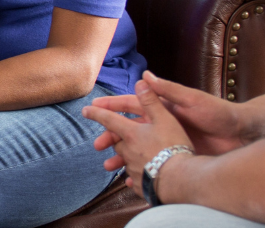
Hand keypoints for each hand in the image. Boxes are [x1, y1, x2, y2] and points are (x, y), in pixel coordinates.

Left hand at [80, 75, 196, 192]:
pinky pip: (134, 179)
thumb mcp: (165, 119)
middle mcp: (128, 150)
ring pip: (123, 161)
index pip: (109, 119)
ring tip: (111, 165)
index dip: (97, 113)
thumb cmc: (173, 146)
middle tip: (102, 142)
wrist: (180, 178)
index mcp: (131, 133)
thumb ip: (151, 101)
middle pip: (117, 142)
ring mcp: (134, 168)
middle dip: (111, 140)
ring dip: (119, 160)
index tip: (85, 110)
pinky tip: (132, 181)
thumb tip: (141, 80)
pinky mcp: (141, 184)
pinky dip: (132, 177)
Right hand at [96, 71, 262, 160]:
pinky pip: (151, 162)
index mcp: (163, 107)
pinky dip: (138, 169)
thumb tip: (145, 77)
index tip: (93, 108)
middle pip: (129, 128)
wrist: (241, 136)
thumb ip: (168, 91)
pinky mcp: (175, 154)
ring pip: (137, 148)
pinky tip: (128, 178)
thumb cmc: (218, 113)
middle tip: (97, 145)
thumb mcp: (192, 100)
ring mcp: (168, 140)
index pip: (131, 104)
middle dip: (111, 136)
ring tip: (109, 165)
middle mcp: (162, 123)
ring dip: (122, 156)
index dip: (112, 106)